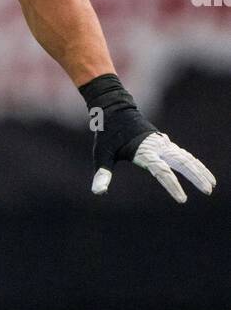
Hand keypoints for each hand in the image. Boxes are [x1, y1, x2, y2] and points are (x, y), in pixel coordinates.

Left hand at [92, 130, 215, 203]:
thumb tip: (98, 192)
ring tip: (211, 185)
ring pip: (187, 158)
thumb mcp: (102, 154)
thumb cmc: (108, 134)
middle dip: (196, 177)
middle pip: (182, 162)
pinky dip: (194, 163)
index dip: (173, 186)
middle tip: (208, 191)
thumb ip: (102, 174)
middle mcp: (157, 147)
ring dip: (199, 170)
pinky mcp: (164, 143)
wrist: (115, 109)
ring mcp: (163, 144)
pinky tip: (201, 172)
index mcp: (144, 151)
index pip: (162, 171)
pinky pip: (184, 155)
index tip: (182, 200)